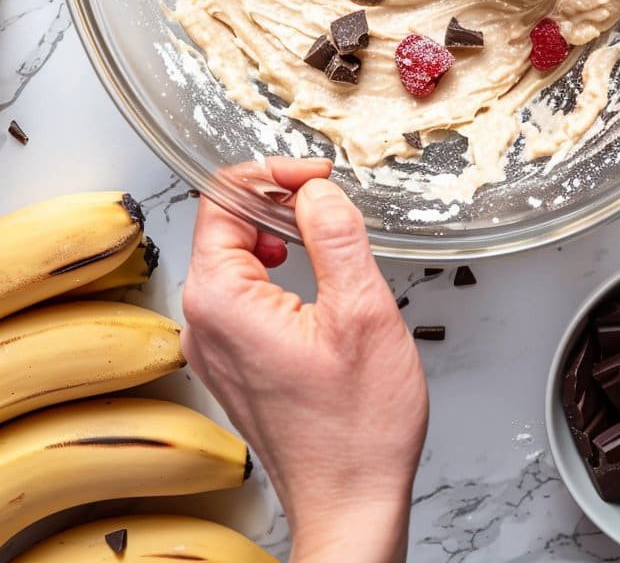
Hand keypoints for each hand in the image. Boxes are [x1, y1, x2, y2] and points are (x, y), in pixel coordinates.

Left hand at [181, 159, 427, 562]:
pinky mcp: (234, 362)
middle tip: (328, 196)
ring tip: (325, 232)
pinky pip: (244, 292)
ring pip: (236, 257)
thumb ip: (335, 233)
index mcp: (220, 301)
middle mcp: (203, 322)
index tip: (317, 175)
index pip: (221, 198)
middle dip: (278, 199)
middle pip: (225, 224)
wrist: (352, 502)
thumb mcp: (361, 309)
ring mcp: (214, 345)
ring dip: (279, 234)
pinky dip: (277, 269)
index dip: (272, 172)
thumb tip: (315, 189)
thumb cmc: (356, 427)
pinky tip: (312, 276)